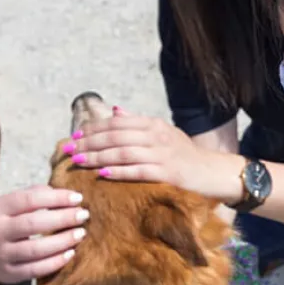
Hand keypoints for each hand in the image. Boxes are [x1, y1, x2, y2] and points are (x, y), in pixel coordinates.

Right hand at [0, 185, 88, 284]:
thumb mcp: (3, 207)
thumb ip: (29, 196)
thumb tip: (60, 193)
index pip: (29, 199)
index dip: (56, 198)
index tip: (78, 198)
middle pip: (34, 224)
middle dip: (63, 218)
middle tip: (83, 215)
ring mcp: (0, 255)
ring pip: (37, 249)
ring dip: (63, 241)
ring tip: (80, 233)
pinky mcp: (8, 274)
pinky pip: (36, 269)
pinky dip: (55, 262)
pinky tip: (70, 253)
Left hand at [61, 108, 243, 204]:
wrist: (215, 173)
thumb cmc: (186, 156)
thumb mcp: (165, 133)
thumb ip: (139, 122)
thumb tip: (115, 110)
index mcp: (153, 124)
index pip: (117, 122)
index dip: (94, 128)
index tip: (75, 136)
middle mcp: (156, 135)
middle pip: (115, 136)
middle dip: (88, 143)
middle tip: (69, 150)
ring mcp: (162, 154)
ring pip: (122, 152)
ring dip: (97, 156)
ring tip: (78, 162)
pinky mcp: (167, 173)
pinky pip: (137, 171)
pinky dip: (118, 171)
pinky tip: (102, 174)